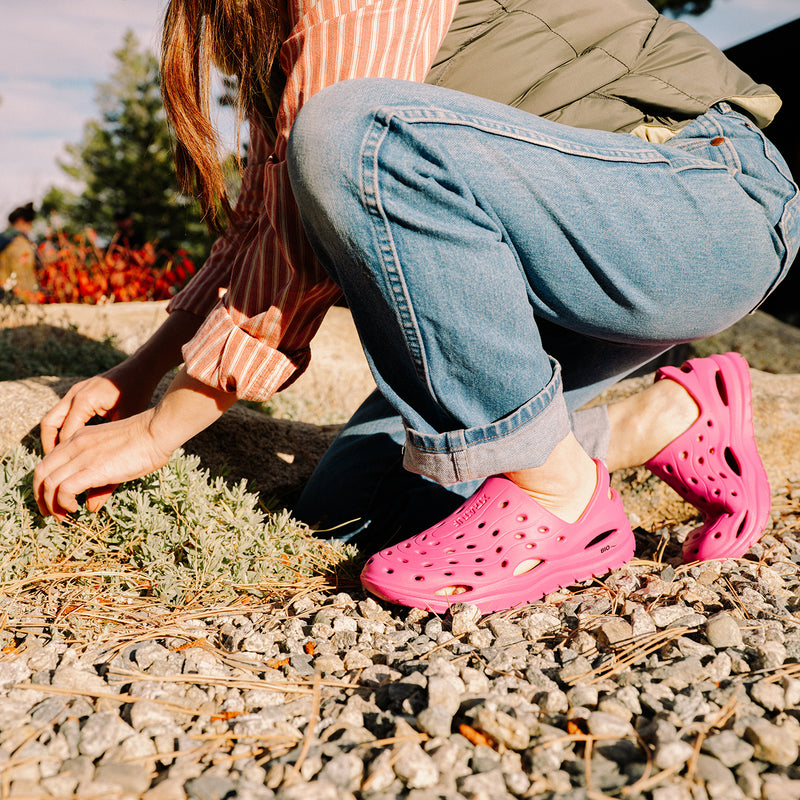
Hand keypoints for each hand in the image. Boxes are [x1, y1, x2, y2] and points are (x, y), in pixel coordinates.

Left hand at [33, 410, 172, 518]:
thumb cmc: (145, 443)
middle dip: (39, 497)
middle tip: (50, 513)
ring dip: (50, 504)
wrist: (156, 431)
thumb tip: (90, 507)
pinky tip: (75, 508)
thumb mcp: (116, 459)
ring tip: (62, 516)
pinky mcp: (92, 469)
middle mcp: (74, 445)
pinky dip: (63, 503)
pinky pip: (63, 490)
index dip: (45, 483)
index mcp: (78, 439)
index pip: (48, 461)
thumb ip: (100, 484)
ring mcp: (82, 457)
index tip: (54, 500)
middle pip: (40, 472)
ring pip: (47, 483)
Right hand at [40, 308, 205, 453]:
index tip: (67, 472)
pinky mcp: (80, 391)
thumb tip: (102, 463)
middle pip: (49, 424)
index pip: (65, 434)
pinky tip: (74, 444)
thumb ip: (111, 440)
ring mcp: (75, 391)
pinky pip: (63, 412)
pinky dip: (63, 427)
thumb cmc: (138, 392)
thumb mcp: (126, 419)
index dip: (64, 455)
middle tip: (57, 467)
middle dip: (50, 446)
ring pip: (53, 418)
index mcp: (84, 401)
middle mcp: (74, 394)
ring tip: (63, 459)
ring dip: (55, 437)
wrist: (142, 368)